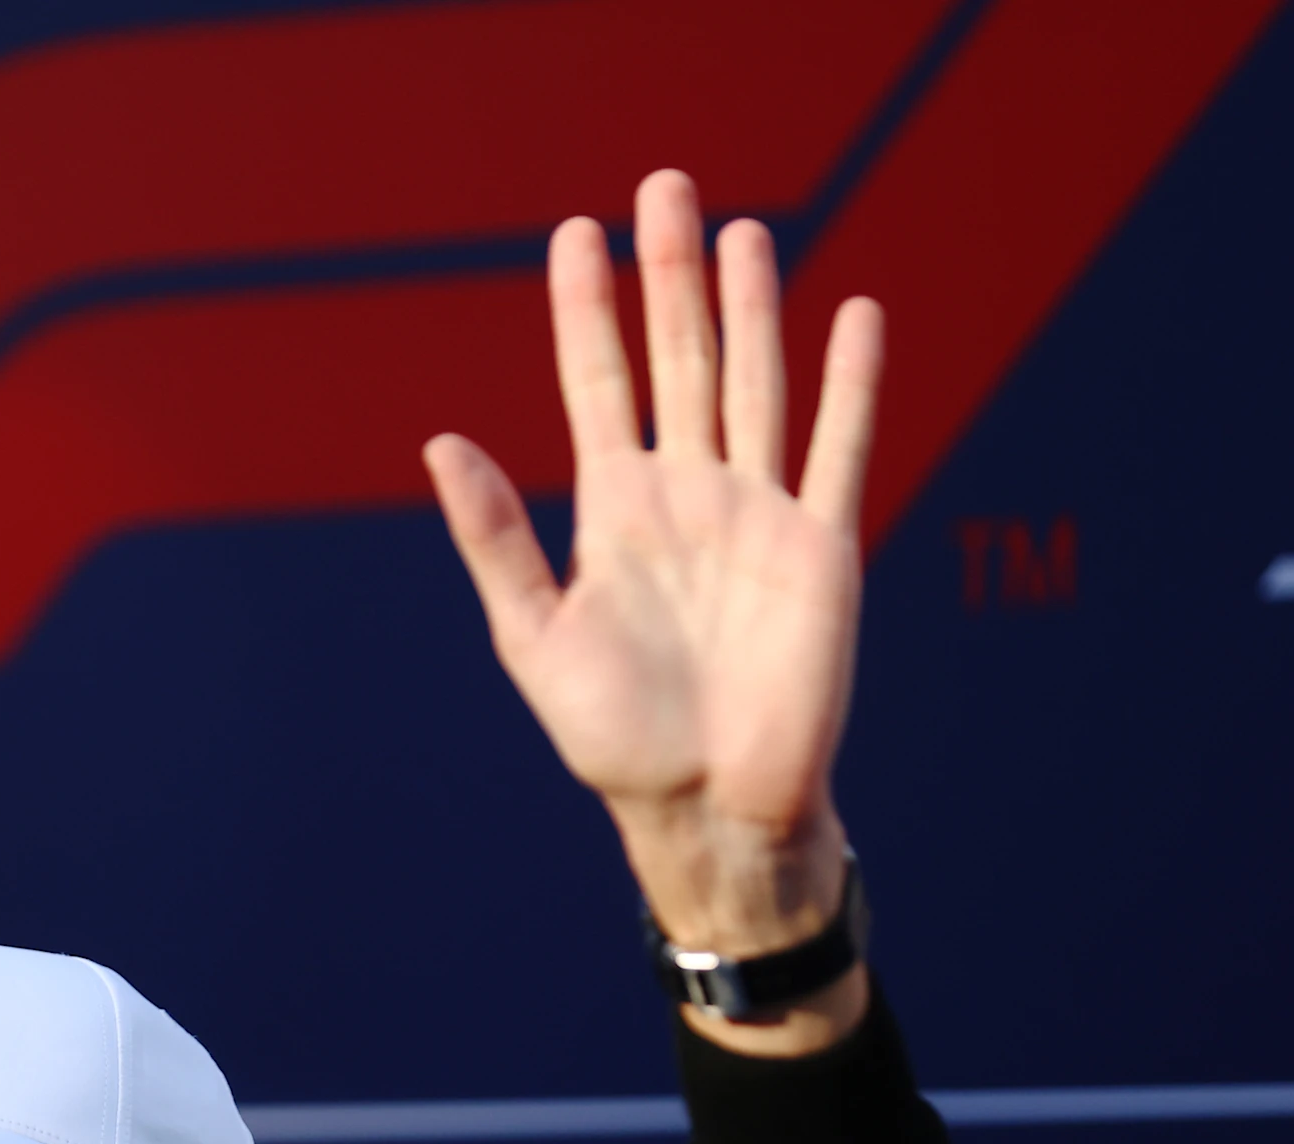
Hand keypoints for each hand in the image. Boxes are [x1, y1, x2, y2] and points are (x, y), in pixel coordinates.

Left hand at [424, 169, 880, 1054]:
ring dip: (752, 308)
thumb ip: (495, 540)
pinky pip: (839, 447)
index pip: (596, 383)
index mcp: (613, 510)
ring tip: (743, 230)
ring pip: (754, 384)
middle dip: (670, 275)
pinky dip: (850, 384)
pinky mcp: (822, 546)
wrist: (709, 807)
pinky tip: (853, 315)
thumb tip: (440, 443)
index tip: (574, 233)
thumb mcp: (535, 638)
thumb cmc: (614, 738)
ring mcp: (758, 512)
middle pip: (677, 359)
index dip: (586, 308)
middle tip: (664, 186)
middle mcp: (687, 494)